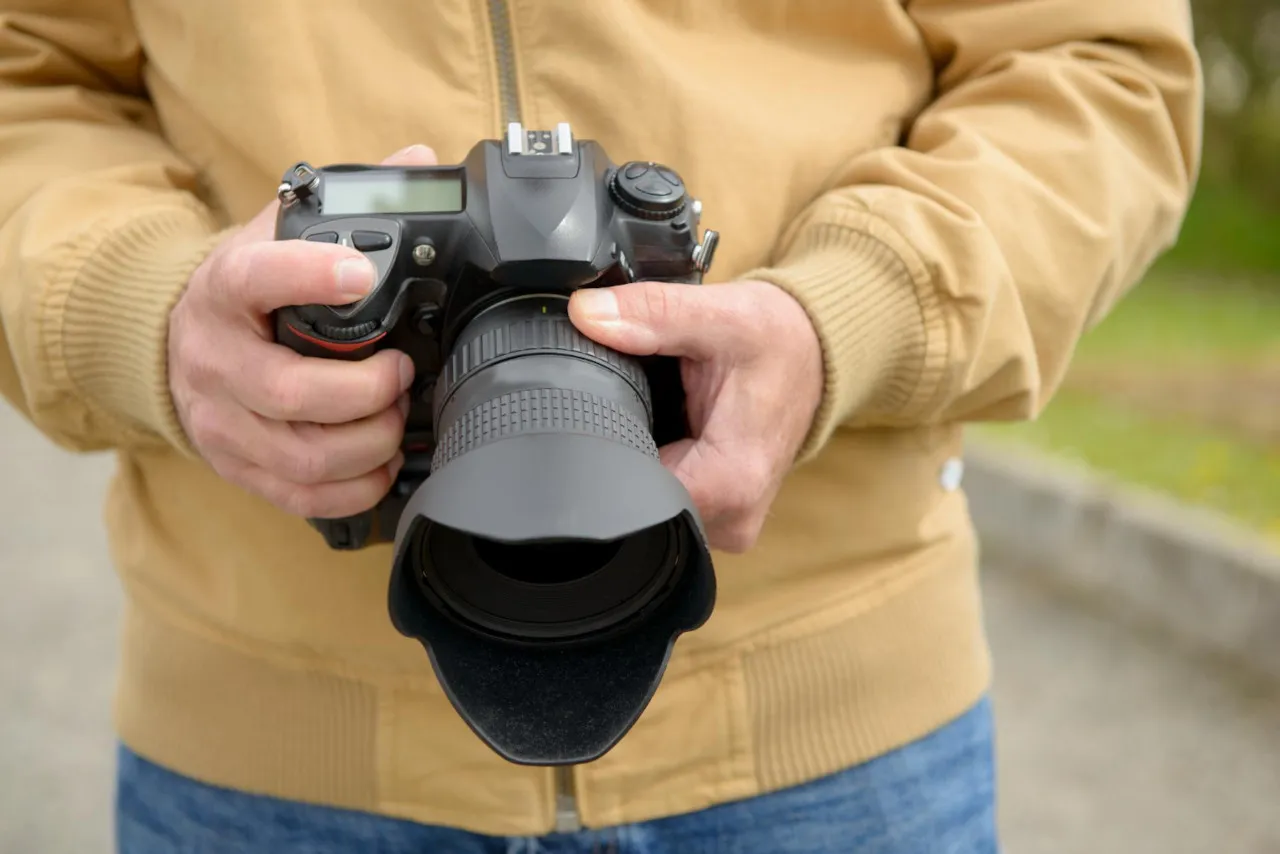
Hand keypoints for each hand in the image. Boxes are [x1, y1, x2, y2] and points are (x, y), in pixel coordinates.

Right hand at [168, 145, 438, 518]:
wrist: (175, 342)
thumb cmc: (244, 292)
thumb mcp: (278, 232)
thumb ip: (344, 201)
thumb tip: (419, 160)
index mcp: (224, 289)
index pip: (256, 277)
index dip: (310, 276)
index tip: (361, 272)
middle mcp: (213, 359)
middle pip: (294, 393)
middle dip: (369, 391)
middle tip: (403, 372)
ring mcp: (221, 420)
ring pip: (304, 455)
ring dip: (372, 442)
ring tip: (397, 417)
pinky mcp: (236, 466)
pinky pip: (301, 496)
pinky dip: (357, 488)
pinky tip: (382, 462)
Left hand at [568, 279, 823, 552]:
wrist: (814, 357)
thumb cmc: (778, 340)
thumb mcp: (719, 315)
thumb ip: (652, 314)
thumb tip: (586, 314)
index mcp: (731, 482)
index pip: (630, 493)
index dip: (604, 446)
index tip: (606, 408)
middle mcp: (729, 518)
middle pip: (632, 501)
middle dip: (621, 447)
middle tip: (643, 399)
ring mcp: (723, 523)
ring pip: (643, 503)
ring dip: (638, 456)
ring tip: (662, 411)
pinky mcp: (716, 515)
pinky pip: (661, 499)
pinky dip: (654, 462)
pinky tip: (668, 430)